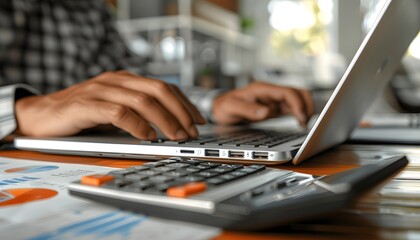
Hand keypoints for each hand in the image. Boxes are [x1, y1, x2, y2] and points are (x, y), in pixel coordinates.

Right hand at [15, 71, 205, 139]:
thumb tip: (170, 126)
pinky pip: (119, 112)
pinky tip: (147, 136)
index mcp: (126, 80)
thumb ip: (138, 112)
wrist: (40, 115)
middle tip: (191, 131)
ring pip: (143, 101)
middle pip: (158, 90)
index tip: (199, 120)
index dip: (185, 103)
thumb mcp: (115, 110)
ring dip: (165, 120)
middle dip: (180, 112)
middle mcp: (116, 81)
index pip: (164, 87)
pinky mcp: (86, 105)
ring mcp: (101, 90)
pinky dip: (137, 125)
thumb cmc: (81, 115)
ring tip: (176, 136)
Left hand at [212, 82, 313, 125]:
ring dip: (305, 109)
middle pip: (298, 92)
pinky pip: (293, 108)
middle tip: (306, 122)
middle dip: (306, 106)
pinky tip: (300, 124)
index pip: (287, 92)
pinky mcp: (276, 107)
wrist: (221, 107)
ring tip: (304, 124)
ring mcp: (274, 99)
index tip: (301, 117)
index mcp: (262, 89)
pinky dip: (300, 114)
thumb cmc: (225, 106)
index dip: (297, 104)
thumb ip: (248, 109)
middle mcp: (271, 92)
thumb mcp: (232, 107)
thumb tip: (267, 112)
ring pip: (298, 99)